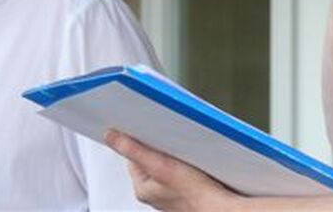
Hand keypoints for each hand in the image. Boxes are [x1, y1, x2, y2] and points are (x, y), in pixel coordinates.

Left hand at [105, 130, 238, 211]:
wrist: (221, 207)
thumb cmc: (195, 193)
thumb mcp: (160, 165)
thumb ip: (134, 149)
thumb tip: (111, 136)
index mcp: (142, 188)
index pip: (132, 156)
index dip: (139, 140)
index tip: (144, 128)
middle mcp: (154, 192)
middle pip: (149, 158)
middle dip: (157, 146)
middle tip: (167, 138)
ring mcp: (170, 191)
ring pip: (165, 163)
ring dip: (172, 153)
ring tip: (181, 148)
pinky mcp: (185, 189)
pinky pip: (179, 169)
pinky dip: (184, 162)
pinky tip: (192, 159)